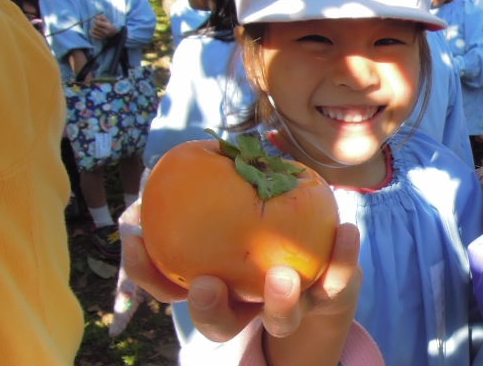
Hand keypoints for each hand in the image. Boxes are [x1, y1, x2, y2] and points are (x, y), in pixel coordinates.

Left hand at [90, 14, 118, 39]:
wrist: (113, 34)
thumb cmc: (109, 25)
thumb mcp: (107, 20)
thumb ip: (102, 17)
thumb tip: (95, 17)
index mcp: (107, 26)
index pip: (98, 23)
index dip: (95, 20)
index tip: (95, 20)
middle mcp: (105, 32)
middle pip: (95, 27)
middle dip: (94, 24)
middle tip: (95, 24)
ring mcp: (102, 36)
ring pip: (93, 31)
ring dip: (92, 28)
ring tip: (94, 27)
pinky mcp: (99, 38)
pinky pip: (92, 35)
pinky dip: (91, 32)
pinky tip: (93, 31)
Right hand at [120, 201, 362, 341]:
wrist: (327, 272)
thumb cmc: (267, 233)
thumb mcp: (237, 212)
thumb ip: (213, 190)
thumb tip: (185, 156)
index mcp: (217, 290)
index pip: (172, 289)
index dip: (147, 272)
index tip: (134, 240)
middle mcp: (250, 309)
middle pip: (221, 325)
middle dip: (209, 310)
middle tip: (207, 284)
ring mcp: (292, 308)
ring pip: (282, 320)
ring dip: (280, 301)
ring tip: (284, 275)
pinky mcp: (331, 296)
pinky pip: (338, 280)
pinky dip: (344, 257)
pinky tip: (348, 230)